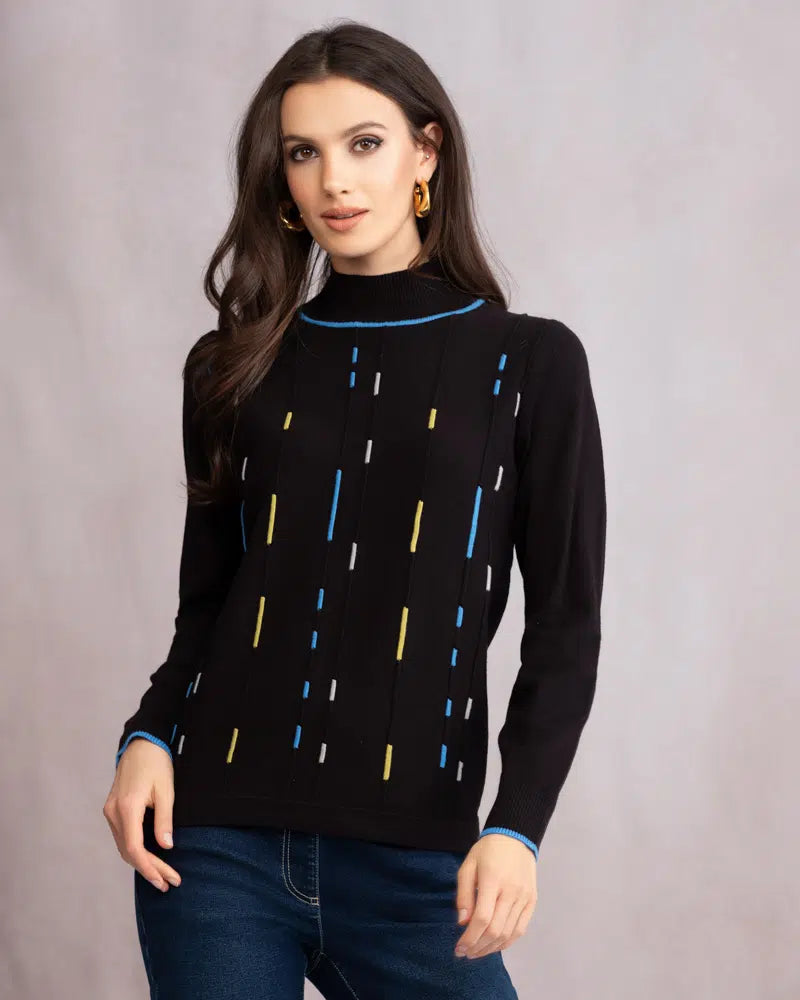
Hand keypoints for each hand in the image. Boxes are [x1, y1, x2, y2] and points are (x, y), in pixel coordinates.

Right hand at [102, 738, 181, 891]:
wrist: (142, 743)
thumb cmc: (157, 763)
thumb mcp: (166, 790)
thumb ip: (164, 820)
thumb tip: (166, 847)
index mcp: (127, 808)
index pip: (135, 849)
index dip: (150, 868)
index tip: (165, 880)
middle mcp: (114, 813)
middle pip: (129, 851)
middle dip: (149, 870)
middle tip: (168, 883)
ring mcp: (110, 811)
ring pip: (124, 846)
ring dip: (142, 862)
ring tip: (162, 876)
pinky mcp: (113, 809)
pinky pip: (123, 837)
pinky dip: (136, 850)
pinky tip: (150, 858)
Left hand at [453, 833, 536, 958]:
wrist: (515, 836)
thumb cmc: (487, 851)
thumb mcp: (468, 866)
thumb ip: (464, 895)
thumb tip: (462, 922)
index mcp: (492, 880)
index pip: (482, 918)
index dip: (469, 938)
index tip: (458, 948)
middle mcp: (511, 891)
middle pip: (495, 930)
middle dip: (478, 947)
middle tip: (465, 953)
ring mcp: (524, 897)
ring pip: (508, 933)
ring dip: (491, 948)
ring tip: (477, 952)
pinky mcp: (532, 901)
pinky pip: (520, 929)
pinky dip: (507, 942)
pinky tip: (494, 945)